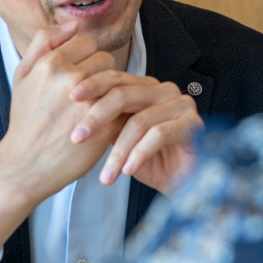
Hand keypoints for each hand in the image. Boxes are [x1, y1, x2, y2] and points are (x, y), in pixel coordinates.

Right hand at [0, 24, 127, 259]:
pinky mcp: (106, 126)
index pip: (86, 43)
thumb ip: (44, 43)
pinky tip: (115, 116)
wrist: (25, 165)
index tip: (81, 73)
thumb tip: (72, 24)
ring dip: (114, 88)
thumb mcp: (22, 75)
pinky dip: (123, 108)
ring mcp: (91, 103)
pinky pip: (125, 106)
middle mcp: (72, 79)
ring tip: (104, 101)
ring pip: (118, 80)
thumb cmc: (25, 120)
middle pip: (105, 60)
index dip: (84, 57)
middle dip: (100, 72)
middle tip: (92, 90)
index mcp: (51, 64)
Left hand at [69, 71, 203, 193]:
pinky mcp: (192, 124)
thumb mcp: (121, 139)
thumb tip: (71, 111)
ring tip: (106, 174)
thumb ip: (106, 122)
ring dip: (118, 150)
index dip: (92, 85)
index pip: (115, 79)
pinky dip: (139, 154)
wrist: (185, 184)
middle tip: (77, 136)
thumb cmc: (153, 162)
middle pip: (124, 94)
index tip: (69, 99)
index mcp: (146, 88)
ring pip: (139, 121)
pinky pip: (159, 135)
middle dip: (97, 116)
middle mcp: (164, 91)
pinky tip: (127, 170)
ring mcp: (181, 105)